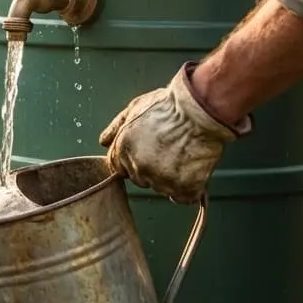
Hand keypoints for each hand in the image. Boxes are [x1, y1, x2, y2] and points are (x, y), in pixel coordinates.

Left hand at [99, 63, 251, 203]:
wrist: (199, 110)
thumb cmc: (169, 106)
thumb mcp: (134, 108)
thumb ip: (115, 127)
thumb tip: (103, 141)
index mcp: (123, 150)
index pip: (119, 169)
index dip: (133, 161)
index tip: (147, 153)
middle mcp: (139, 168)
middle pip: (141, 179)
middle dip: (151, 169)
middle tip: (168, 150)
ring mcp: (161, 179)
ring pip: (161, 188)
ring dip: (170, 178)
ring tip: (182, 155)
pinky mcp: (184, 187)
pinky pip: (182, 197)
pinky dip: (188, 188)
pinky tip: (192, 170)